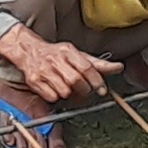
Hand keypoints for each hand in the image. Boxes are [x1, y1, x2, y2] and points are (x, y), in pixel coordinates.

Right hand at [0, 26, 121, 102]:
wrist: (28, 51)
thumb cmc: (57, 54)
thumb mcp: (77, 55)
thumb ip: (98, 63)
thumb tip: (118, 67)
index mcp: (68, 51)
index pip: (86, 67)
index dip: (96, 81)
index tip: (102, 89)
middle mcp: (56, 59)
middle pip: (76, 80)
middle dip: (84, 90)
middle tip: (85, 91)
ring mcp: (44, 70)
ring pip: (64, 91)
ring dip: (70, 94)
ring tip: (69, 89)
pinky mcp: (35, 81)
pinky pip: (51, 96)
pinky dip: (56, 97)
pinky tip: (56, 90)